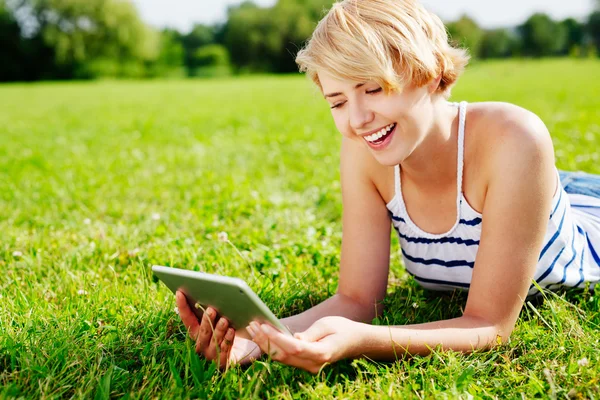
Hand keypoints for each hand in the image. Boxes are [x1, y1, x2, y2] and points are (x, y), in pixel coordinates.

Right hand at [176, 291, 261, 368]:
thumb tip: (211, 293)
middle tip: (212, 310)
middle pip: (202, 331)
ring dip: (219, 330)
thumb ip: (212, 310)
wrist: (243, 351)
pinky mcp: (223, 361)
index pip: (186, 318)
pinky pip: (225, 349)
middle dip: (206, 320)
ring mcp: (211, 354)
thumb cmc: (227, 330)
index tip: (180, 292)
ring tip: (225, 320)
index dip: (182, 306)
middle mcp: (201, 344)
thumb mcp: (219, 318)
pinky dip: (228, 339)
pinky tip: (232, 331)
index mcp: (196, 332)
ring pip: (214, 341)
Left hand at [247, 316, 366, 373]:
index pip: (294, 347)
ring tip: (252, 329)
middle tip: (252, 325)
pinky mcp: (305, 364)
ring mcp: (309, 367)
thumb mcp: (327, 324)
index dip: (276, 337)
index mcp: (322, 353)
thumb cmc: (342, 328)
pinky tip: (262, 336)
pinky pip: (285, 358)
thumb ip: (310, 333)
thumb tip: (293, 338)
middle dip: (265, 340)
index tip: (263, 325)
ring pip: (282, 358)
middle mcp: (314, 364)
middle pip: (284, 355)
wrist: (356, 341)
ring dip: (265, 344)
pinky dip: (272, 347)